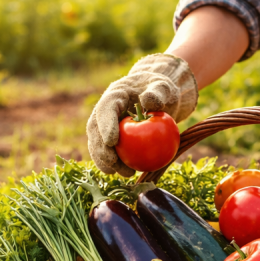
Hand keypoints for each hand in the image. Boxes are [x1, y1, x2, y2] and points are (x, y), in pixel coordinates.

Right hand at [87, 54, 196, 175]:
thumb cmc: (161, 90)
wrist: (157, 97)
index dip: (105, 125)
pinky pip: (109, 153)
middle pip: (95, 131)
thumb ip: (158, 91)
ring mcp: (105, 126)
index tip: (112, 142)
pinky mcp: (112, 139)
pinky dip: (116, 165)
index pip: (105, 109)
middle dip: (100, 149)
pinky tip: (129, 173)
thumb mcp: (164, 87)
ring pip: (98, 145)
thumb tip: (147, 101)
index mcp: (114, 95)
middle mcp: (104, 111)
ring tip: (126, 173)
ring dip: (106, 161)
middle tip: (113, 163)